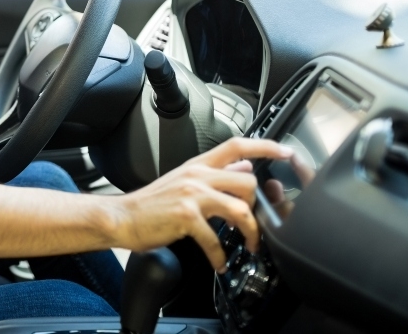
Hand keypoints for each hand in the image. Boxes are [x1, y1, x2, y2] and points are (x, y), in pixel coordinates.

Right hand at [107, 137, 293, 271]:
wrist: (122, 217)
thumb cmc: (151, 204)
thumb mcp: (184, 180)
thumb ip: (214, 174)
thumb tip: (243, 166)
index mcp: (198, 166)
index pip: (237, 146)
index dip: (265, 146)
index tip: (286, 151)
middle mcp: (197, 176)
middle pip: (247, 180)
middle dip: (258, 205)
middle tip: (255, 222)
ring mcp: (192, 195)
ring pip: (240, 208)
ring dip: (251, 232)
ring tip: (249, 245)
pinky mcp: (185, 217)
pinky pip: (216, 239)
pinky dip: (220, 256)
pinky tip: (219, 262)